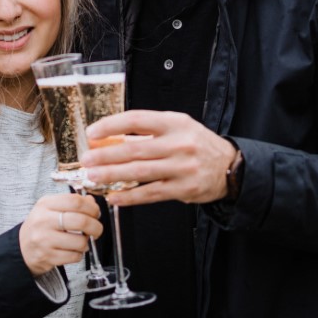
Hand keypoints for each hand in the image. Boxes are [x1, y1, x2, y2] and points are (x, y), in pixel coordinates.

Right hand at [19, 193, 103, 275]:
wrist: (22, 248)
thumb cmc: (41, 226)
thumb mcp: (51, 208)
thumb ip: (72, 203)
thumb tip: (92, 202)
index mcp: (45, 204)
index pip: (75, 201)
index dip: (92, 207)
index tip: (96, 213)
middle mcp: (43, 220)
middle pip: (81, 221)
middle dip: (96, 226)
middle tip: (97, 230)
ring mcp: (44, 240)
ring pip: (80, 241)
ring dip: (86, 243)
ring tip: (81, 241)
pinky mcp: (47, 257)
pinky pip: (74, 256)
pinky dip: (79, 254)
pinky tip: (73, 250)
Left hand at [80, 110, 237, 205]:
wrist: (230, 167)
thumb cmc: (197, 145)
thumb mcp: (177, 129)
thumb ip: (147, 134)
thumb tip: (110, 139)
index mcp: (174, 123)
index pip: (136, 120)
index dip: (111, 125)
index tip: (93, 132)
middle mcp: (178, 144)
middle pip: (134, 149)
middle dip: (105, 155)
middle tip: (86, 160)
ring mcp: (181, 168)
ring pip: (139, 172)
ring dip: (112, 175)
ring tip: (93, 177)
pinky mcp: (183, 189)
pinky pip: (150, 194)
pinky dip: (129, 197)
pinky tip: (114, 197)